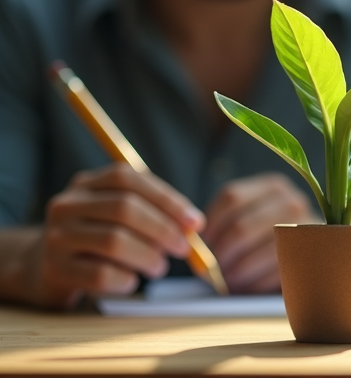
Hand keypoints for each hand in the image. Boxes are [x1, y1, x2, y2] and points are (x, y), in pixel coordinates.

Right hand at [31, 163, 203, 308]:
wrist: (47, 269)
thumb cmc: (99, 239)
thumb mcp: (120, 217)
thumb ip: (155, 212)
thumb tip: (194, 224)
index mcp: (87, 184)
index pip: (128, 179)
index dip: (167, 199)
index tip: (195, 222)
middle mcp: (66, 205)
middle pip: (124, 208)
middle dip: (163, 229)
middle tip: (183, 248)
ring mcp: (57, 237)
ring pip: (114, 241)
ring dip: (148, 256)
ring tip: (160, 267)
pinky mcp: (55, 271)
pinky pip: (100, 275)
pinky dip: (126, 279)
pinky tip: (132, 280)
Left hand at [203, 172, 318, 293]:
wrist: (313, 251)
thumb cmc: (271, 236)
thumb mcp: (253, 218)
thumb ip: (228, 223)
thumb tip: (195, 246)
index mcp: (273, 186)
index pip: (231, 197)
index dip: (210, 224)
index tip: (201, 244)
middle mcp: (292, 201)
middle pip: (241, 227)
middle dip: (221, 254)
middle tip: (211, 271)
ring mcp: (305, 228)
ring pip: (255, 253)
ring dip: (236, 272)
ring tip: (227, 281)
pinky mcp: (311, 256)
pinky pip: (274, 272)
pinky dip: (255, 283)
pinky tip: (247, 286)